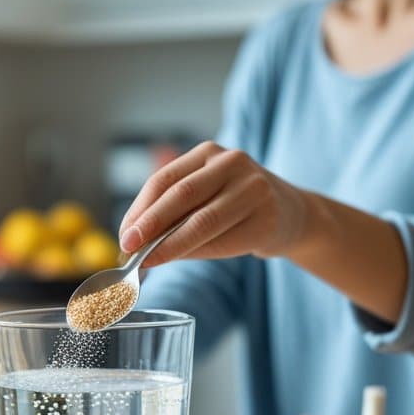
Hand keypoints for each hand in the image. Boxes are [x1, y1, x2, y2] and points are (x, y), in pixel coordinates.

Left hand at [118, 141, 308, 265]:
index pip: (164, 179)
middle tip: (128, 248)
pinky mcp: (267, 220)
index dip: (139, 208)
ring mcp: (254, 189)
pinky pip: (224, 241)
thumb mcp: (206, 194)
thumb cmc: (235, 207)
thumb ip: (174, 212)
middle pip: (182, 195)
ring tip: (147, 261)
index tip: (122, 235)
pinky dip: (196, 253)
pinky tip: (178, 260)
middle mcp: (233, 163)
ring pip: (202, 221)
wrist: (291, 215)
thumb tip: (133, 242)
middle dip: (150, 225)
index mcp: (209, 152)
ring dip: (170, 245)